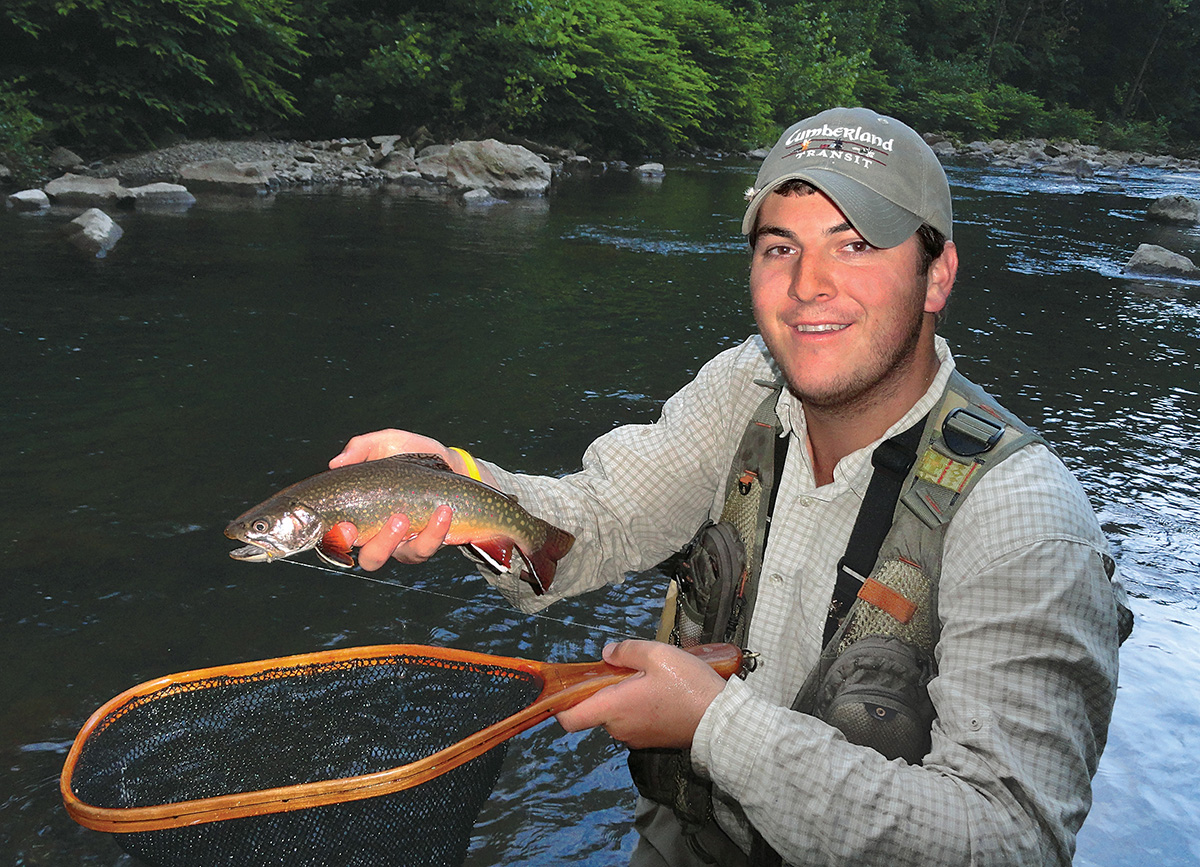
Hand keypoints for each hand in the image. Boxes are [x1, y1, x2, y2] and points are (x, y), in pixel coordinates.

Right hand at [328, 429, 483, 570]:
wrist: (449, 460)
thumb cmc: (410, 453)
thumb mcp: (385, 442)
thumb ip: (360, 448)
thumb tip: (338, 462)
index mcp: (361, 514)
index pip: (340, 538)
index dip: (338, 540)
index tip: (346, 525)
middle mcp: (381, 535)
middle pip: (371, 558)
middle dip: (378, 547)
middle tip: (392, 521)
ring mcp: (407, 541)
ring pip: (402, 555)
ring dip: (408, 539)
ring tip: (411, 515)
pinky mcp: (430, 540)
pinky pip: (430, 545)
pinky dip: (437, 530)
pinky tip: (443, 511)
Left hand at [556, 640, 726, 748]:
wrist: (721, 720)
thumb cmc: (688, 687)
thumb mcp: (657, 654)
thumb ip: (626, 651)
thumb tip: (607, 654)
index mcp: (614, 708)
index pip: (569, 719)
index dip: (561, 704)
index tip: (568, 687)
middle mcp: (620, 728)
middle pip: (595, 709)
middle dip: (604, 688)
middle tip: (628, 668)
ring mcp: (636, 737)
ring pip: (616, 714)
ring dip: (623, 697)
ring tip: (651, 678)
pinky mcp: (652, 740)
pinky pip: (634, 721)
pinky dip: (638, 707)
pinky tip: (661, 691)